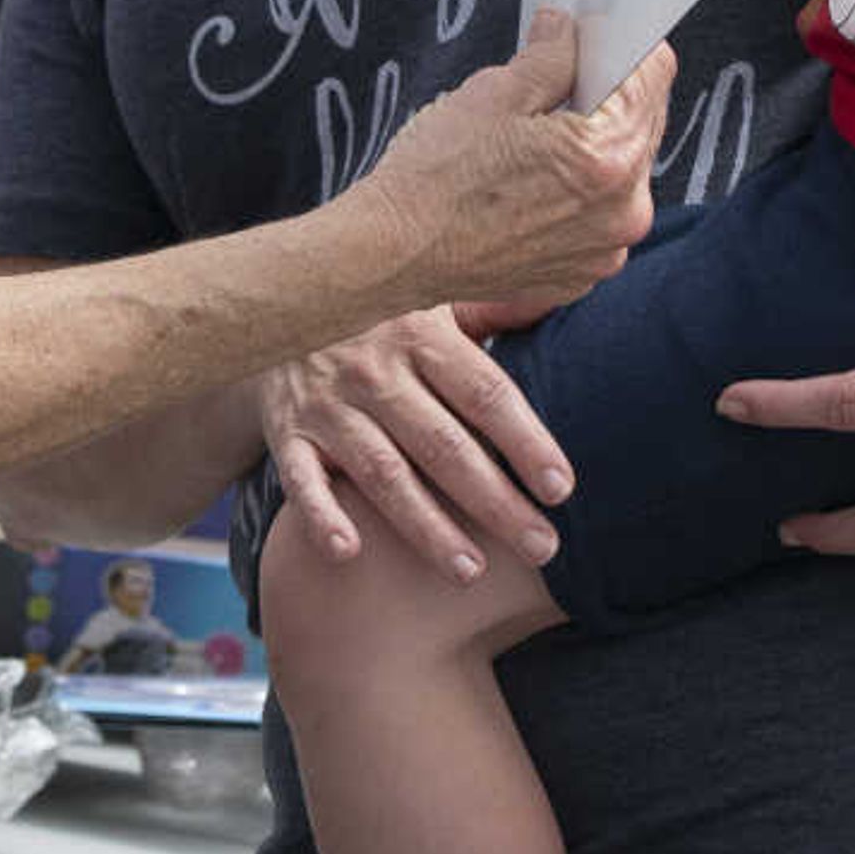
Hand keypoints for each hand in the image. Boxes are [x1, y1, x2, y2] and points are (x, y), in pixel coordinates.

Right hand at [254, 306, 576, 580]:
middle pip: (443, 444)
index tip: (560, 489)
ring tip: (471, 571)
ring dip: (426, 525)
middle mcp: (375, 371)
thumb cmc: (382, 318)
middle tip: (542, 548)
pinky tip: (349, 553)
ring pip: (382, 473)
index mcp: (422, 334)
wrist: (275, 312)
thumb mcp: (436, 299)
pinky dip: (321, 516)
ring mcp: (329, 405)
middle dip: (494, 501)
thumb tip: (579, 281)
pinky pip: (301, 480)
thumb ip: (500, 304)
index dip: (524, 440)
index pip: (484, 393)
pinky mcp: (288, 434)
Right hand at [356, 11, 668, 317]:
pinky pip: (600, 215)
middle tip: (551, 88)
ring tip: (533, 145)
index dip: (621, 45)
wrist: (391, 253)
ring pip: (623, 171)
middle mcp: (624, 211)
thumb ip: (550, 55)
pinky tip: (528, 186)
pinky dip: (579, 194)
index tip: (588, 40)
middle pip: (644, 124)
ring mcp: (606, 249)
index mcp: (607, 157)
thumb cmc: (433, 178)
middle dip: (608, 97)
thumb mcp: (493, 94)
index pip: (654, 75)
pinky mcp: (584, 273)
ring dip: (594, 147)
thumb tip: (570, 30)